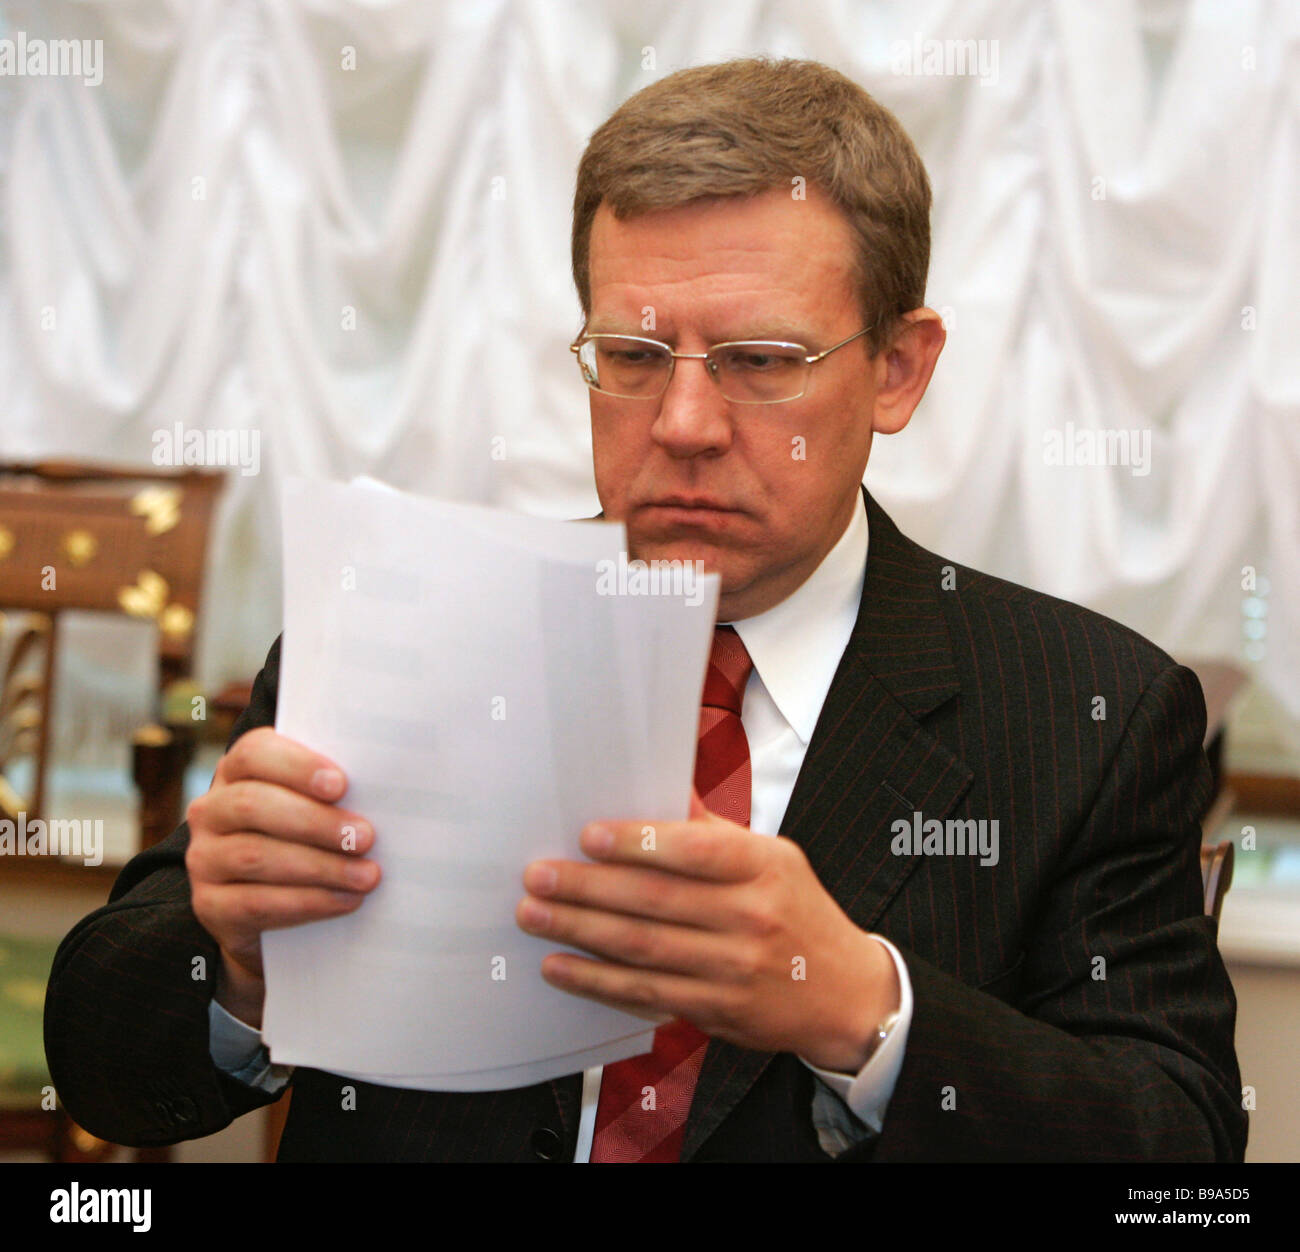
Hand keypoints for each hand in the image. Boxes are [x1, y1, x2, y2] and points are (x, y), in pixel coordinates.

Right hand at [185, 727, 380, 1026]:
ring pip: (255, 856)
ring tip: (368, 875)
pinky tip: (345, 900)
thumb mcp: (316, 805)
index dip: (297, 766)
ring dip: (320, 866)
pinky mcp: (209, 905)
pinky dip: (307, 902)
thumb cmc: (306, 836)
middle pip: (255, 805)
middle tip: (366, 837)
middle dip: (316, 822)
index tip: (341, 784)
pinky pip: (255, 903)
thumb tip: (389, 785)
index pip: (254, 753)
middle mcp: (211, 809)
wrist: (267, 907)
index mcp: (238, 771)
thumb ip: (335, 789)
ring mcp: (204, 858)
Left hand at [516, 790, 898, 1071]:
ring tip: (535, 914)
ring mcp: (734, 969)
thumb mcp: (775, 858)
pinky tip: (561, 967)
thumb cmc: (799, 913)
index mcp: (763, 868)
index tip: (588, 835)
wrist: (846, 995)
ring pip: (643, 948)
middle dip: (588, 887)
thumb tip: (663, 788)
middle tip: (538, 875)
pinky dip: (597, 981)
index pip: (695, 851)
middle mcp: (751, 918)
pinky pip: (646, 994)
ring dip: (580, 930)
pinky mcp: (717, 1010)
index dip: (638, 842)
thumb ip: (716, 831)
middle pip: (656, 900)